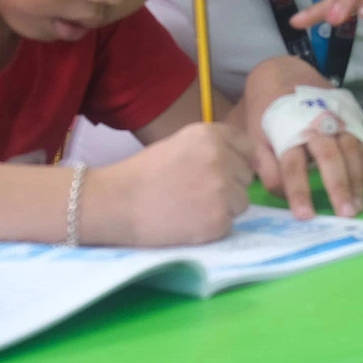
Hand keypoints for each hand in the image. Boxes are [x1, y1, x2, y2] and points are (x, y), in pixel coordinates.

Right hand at [85, 122, 251, 245]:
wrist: (115, 203)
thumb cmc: (143, 174)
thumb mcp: (180, 144)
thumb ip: (212, 148)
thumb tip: (244, 163)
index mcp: (210, 135)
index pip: (248, 148)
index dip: (236, 162)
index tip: (220, 172)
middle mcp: (221, 158)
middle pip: (245, 177)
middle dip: (229, 185)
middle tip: (196, 192)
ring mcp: (222, 189)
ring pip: (241, 202)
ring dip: (223, 207)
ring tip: (191, 208)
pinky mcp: (218, 219)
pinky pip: (229, 224)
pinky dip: (212, 227)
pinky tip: (188, 222)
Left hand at [234, 56, 362, 219]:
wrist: (283, 73)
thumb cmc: (267, 113)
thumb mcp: (254, 136)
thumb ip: (265, 166)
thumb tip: (280, 194)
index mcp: (287, 132)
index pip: (293, 166)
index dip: (299, 191)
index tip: (305, 215)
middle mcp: (314, 125)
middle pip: (329, 158)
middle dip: (339, 186)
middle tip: (347, 214)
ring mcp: (336, 119)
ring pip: (350, 149)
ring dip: (357, 178)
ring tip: (359, 205)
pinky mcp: (349, 115)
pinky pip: (362, 138)